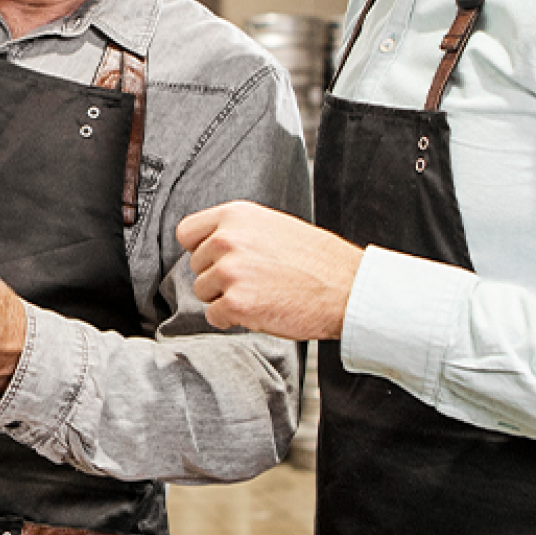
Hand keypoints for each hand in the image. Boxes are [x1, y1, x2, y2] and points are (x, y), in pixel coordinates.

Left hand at [176, 200, 362, 339]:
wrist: (348, 288)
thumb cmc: (318, 261)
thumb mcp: (273, 226)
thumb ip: (238, 231)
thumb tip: (210, 244)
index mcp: (236, 215)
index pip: (187, 232)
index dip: (200, 249)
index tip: (216, 258)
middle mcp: (228, 239)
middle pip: (196, 265)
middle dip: (218, 276)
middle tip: (253, 279)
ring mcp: (230, 271)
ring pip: (202, 291)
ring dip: (225, 298)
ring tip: (260, 293)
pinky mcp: (236, 302)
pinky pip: (214, 316)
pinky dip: (232, 319)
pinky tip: (259, 310)